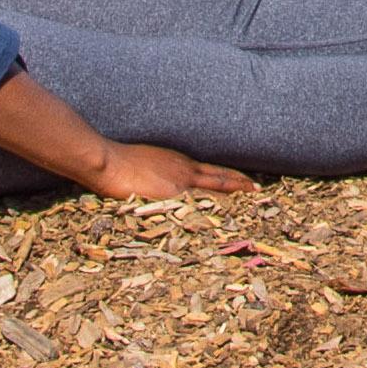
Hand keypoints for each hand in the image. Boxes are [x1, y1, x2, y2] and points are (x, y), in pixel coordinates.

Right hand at [84, 142, 256, 199]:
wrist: (108, 162)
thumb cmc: (116, 166)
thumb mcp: (139, 167)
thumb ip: (150, 176)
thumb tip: (150, 184)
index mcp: (176, 163)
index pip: (208, 171)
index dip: (226, 176)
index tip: (242, 180)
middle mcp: (183, 168)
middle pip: (218, 175)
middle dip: (238, 181)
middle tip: (258, 188)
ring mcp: (181, 179)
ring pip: (217, 183)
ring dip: (236, 188)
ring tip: (255, 193)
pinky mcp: (176, 190)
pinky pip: (205, 195)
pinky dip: (221, 199)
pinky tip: (234, 205)